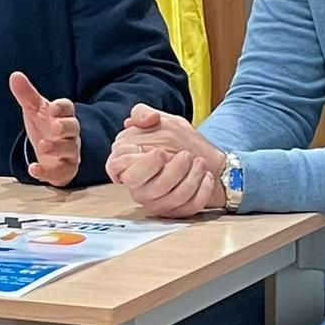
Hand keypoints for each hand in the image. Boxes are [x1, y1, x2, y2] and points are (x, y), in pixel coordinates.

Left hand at [9, 71, 80, 186]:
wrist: (50, 152)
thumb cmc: (45, 126)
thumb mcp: (34, 109)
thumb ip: (26, 94)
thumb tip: (15, 76)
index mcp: (63, 116)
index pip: (68, 108)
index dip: (61, 108)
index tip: (52, 108)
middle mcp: (70, 134)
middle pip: (73, 128)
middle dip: (65, 127)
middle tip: (55, 127)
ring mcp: (69, 152)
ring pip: (70, 150)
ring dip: (57, 148)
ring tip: (42, 146)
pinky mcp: (65, 169)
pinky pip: (60, 171)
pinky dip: (47, 171)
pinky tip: (33, 169)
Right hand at [106, 103, 226, 217]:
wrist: (202, 156)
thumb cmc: (176, 141)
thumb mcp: (160, 120)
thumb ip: (142, 113)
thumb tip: (143, 120)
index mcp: (127, 164)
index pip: (118, 169)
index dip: (141, 164)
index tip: (160, 153)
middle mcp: (138, 187)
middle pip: (148, 188)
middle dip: (171, 172)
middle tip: (186, 156)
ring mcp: (156, 202)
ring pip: (172, 198)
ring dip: (191, 178)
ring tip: (200, 162)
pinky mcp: (175, 211)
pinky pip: (189, 206)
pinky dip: (202, 190)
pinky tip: (206, 176)